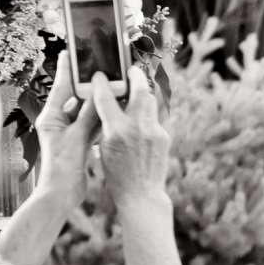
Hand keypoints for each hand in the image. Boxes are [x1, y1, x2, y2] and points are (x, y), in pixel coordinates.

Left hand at [33, 52, 102, 212]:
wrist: (61, 194)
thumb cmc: (63, 166)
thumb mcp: (78, 135)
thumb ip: (90, 113)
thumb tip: (101, 91)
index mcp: (51, 117)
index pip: (60, 87)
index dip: (66, 68)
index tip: (70, 51)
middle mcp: (58, 121)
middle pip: (75, 96)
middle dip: (89, 84)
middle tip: (101, 67)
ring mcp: (69, 131)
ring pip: (86, 109)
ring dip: (99, 100)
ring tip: (113, 85)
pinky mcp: (79, 141)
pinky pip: (92, 122)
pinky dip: (102, 116)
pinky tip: (115, 108)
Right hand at [90, 69, 170, 211]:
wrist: (142, 194)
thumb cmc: (116, 175)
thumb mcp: (104, 149)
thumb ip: (106, 126)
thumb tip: (107, 107)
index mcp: (116, 131)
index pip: (106, 98)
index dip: (101, 84)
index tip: (99, 75)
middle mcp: (137, 127)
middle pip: (139, 89)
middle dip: (135, 75)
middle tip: (130, 70)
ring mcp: (153, 130)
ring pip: (150, 101)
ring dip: (143, 93)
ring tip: (137, 88)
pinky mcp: (164, 136)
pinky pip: (155, 117)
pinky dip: (147, 114)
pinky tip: (142, 115)